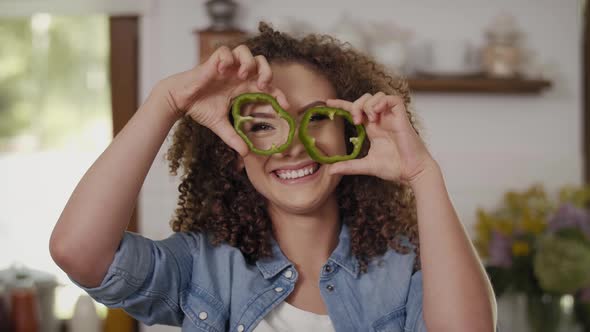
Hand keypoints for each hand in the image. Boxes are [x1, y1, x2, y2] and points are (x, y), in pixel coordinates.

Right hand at [152, 45, 289, 156]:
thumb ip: (233, 137)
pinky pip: (225, 50)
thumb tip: (245, 154)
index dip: (279, 94)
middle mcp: (237, 74)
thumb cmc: (200, 108)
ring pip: (245, 50)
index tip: (285, 106)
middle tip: (262, 84)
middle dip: (266, 71)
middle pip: (261, 62)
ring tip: (242, 75)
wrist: (180, 99)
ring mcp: (226, 66)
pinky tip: (222, 71)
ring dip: (248, 62)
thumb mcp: (220, 125)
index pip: (267, 86)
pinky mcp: (213, 61)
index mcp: (243, 87)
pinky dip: (227, 59)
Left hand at [325, 92, 435, 184]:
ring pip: (377, 96)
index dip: (342, 104)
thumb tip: (331, 171)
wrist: (412, 172)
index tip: (328, 102)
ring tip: (368, 119)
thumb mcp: (366, 165)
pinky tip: (376, 114)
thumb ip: (349, 166)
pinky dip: (381, 102)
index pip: (356, 110)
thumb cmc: (394, 168)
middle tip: (356, 121)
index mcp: (373, 128)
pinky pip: (392, 99)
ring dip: (368, 104)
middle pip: (365, 98)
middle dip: (356, 104)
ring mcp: (391, 117)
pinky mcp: (401, 117)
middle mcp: (381, 120)